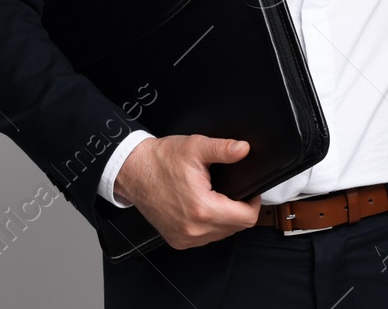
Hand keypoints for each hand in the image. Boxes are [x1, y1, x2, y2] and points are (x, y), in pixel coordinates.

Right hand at [112, 135, 261, 249]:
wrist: (133, 171)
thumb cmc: (160, 160)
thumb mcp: (196, 146)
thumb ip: (223, 148)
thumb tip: (243, 149)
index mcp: (202, 209)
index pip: (246, 218)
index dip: (254, 203)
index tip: (250, 191)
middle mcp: (193, 229)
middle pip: (236, 228)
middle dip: (240, 209)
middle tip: (232, 190)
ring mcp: (184, 238)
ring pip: (222, 235)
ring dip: (226, 219)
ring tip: (217, 197)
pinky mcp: (177, 240)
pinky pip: (206, 238)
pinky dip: (210, 226)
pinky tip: (204, 209)